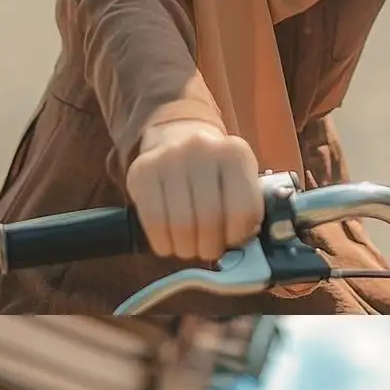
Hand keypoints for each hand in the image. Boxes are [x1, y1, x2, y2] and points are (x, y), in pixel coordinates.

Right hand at [126, 117, 262, 265]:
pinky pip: (153, 220)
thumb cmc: (214, 174)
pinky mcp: (142, 170)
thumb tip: (244, 250)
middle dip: (210, 246)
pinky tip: (169, 244)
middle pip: (209, 219)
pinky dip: (163, 243)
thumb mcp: (239, 181)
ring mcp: (169, 158)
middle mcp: (202, 150)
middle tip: (208, 252)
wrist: (177, 137)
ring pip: (180, 224)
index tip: (232, 242)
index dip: (238, 236)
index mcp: (235, 154)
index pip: (243, 209)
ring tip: (189, 249)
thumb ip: (246, 212)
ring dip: (186, 248)